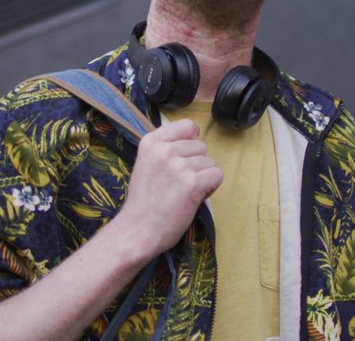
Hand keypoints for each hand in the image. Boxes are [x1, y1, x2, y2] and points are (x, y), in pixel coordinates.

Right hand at [114, 119, 222, 255]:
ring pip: (210, 162)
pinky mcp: (192, 183)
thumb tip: (194, 137)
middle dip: (196, 164)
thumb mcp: (146, 163)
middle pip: (201, 146)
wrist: (137, 230)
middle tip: (179, 183)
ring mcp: (179, 166)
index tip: (183, 157)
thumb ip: (165, 148)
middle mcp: (164, 150)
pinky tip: (194, 198)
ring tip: (184, 192)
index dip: (191, 141)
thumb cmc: (144, 200)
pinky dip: (210, 188)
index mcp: (151, 142)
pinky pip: (217, 175)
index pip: (187, 125)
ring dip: (203, 177)